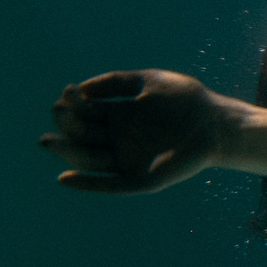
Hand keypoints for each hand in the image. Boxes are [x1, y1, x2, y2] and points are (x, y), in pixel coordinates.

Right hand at [41, 70, 229, 194]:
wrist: (216, 123)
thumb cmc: (186, 100)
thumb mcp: (149, 81)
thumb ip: (116, 82)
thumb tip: (82, 88)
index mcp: (118, 116)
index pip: (85, 112)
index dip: (73, 103)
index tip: (68, 91)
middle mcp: (118, 139)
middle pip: (82, 135)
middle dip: (66, 124)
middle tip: (58, 111)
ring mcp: (127, 160)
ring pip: (89, 160)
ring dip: (67, 152)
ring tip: (50, 141)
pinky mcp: (139, 180)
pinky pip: (108, 185)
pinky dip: (87, 184)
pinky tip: (65, 179)